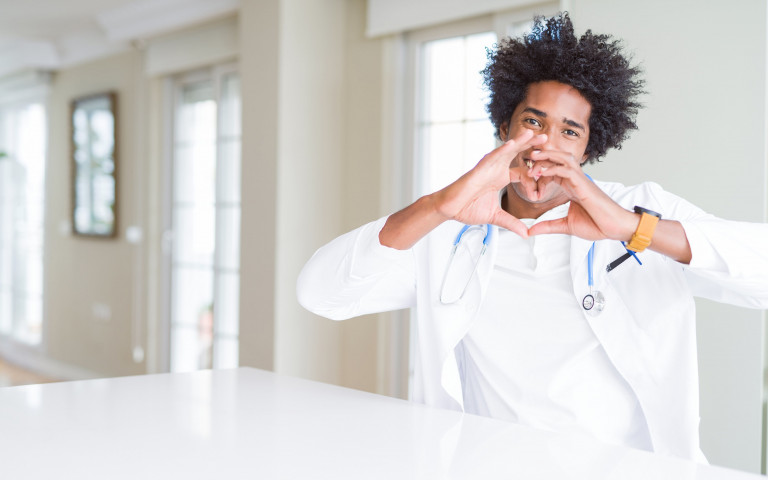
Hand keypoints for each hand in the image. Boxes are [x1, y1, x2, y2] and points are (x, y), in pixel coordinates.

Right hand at [432, 129, 546, 237]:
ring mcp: (487, 167)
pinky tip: (513, 143)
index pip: (522, 170)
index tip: (544, 182)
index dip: (534, 174)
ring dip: (519, 141)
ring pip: (506, 150)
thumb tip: (526, 234)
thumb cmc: (467, 208)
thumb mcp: (496, 217)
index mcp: (501, 177)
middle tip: (547, 138)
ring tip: (533, 133)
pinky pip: (492, 157)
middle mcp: (496, 169)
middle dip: (531, 145)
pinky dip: (502, 150)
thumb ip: (512, 223)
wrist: (450, 209)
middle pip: (517, 154)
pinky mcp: (479, 169)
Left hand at [525, 150, 636, 240]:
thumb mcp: (566, 226)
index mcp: (571, 186)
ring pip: (563, 158)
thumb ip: (548, 226)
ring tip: (532, 156)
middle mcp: (576, 180)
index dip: (540, 170)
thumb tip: (530, 231)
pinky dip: (553, 168)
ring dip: (548, 156)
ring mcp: (580, 180)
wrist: (615, 228)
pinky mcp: (583, 184)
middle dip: (542, 155)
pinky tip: (542, 172)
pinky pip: (567, 170)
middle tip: (526, 157)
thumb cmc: (596, 225)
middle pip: (558, 158)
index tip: (527, 177)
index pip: (554, 170)